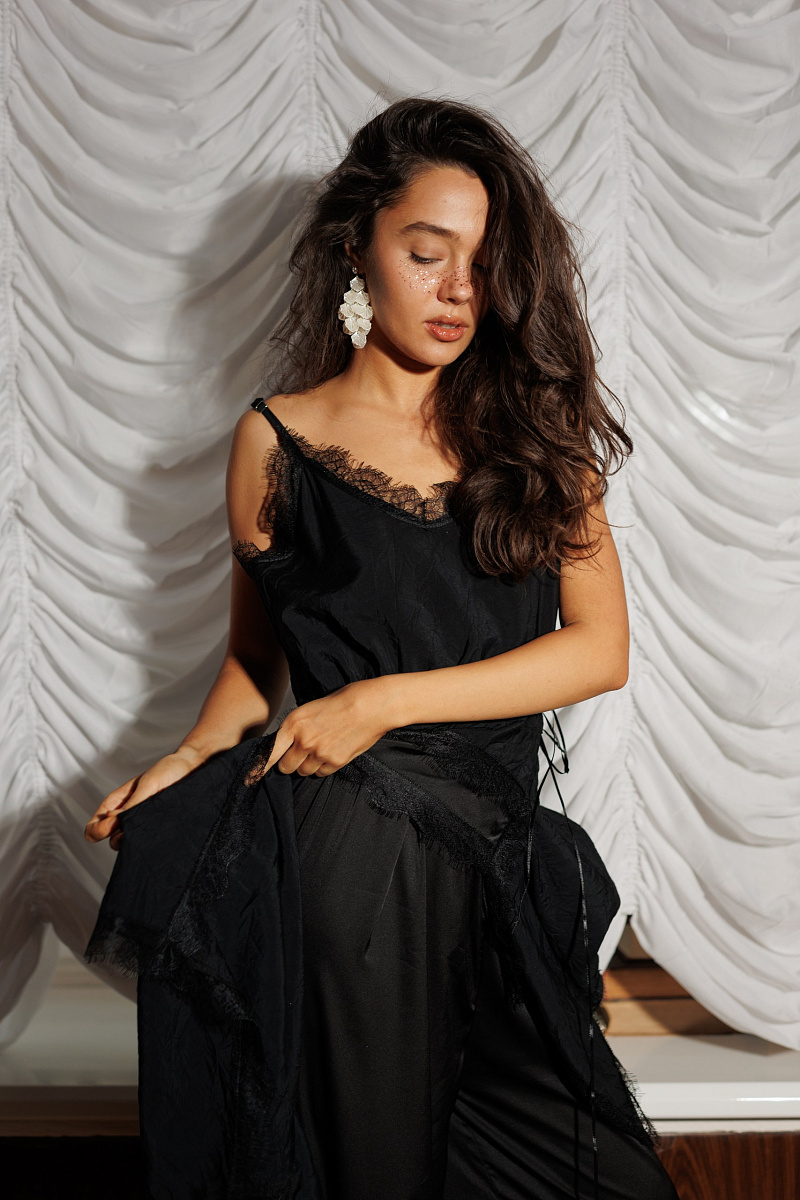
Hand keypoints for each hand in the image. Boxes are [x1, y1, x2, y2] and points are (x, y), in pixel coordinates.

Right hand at [84, 745, 204, 851]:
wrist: (193, 767)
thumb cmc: (168, 770)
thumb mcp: (147, 785)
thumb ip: (130, 805)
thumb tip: (110, 821)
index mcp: (118, 803)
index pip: (94, 827)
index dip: (98, 831)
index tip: (113, 825)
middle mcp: (127, 816)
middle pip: (111, 839)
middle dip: (118, 838)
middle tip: (135, 826)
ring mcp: (142, 824)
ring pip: (129, 844)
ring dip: (135, 841)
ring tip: (151, 827)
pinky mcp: (158, 829)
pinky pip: (147, 843)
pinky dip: (149, 842)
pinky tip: (159, 835)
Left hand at [265, 678, 400, 777]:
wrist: (372, 705)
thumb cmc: (344, 701)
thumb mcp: (311, 708)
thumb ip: (296, 727)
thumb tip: (286, 744)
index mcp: (293, 723)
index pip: (269, 753)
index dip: (259, 767)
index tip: (251, 777)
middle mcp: (303, 740)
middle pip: (286, 767)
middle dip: (291, 762)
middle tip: (301, 753)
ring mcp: (319, 753)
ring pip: (304, 772)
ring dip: (308, 765)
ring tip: (322, 748)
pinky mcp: (335, 762)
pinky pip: (322, 773)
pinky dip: (324, 767)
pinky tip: (333, 751)